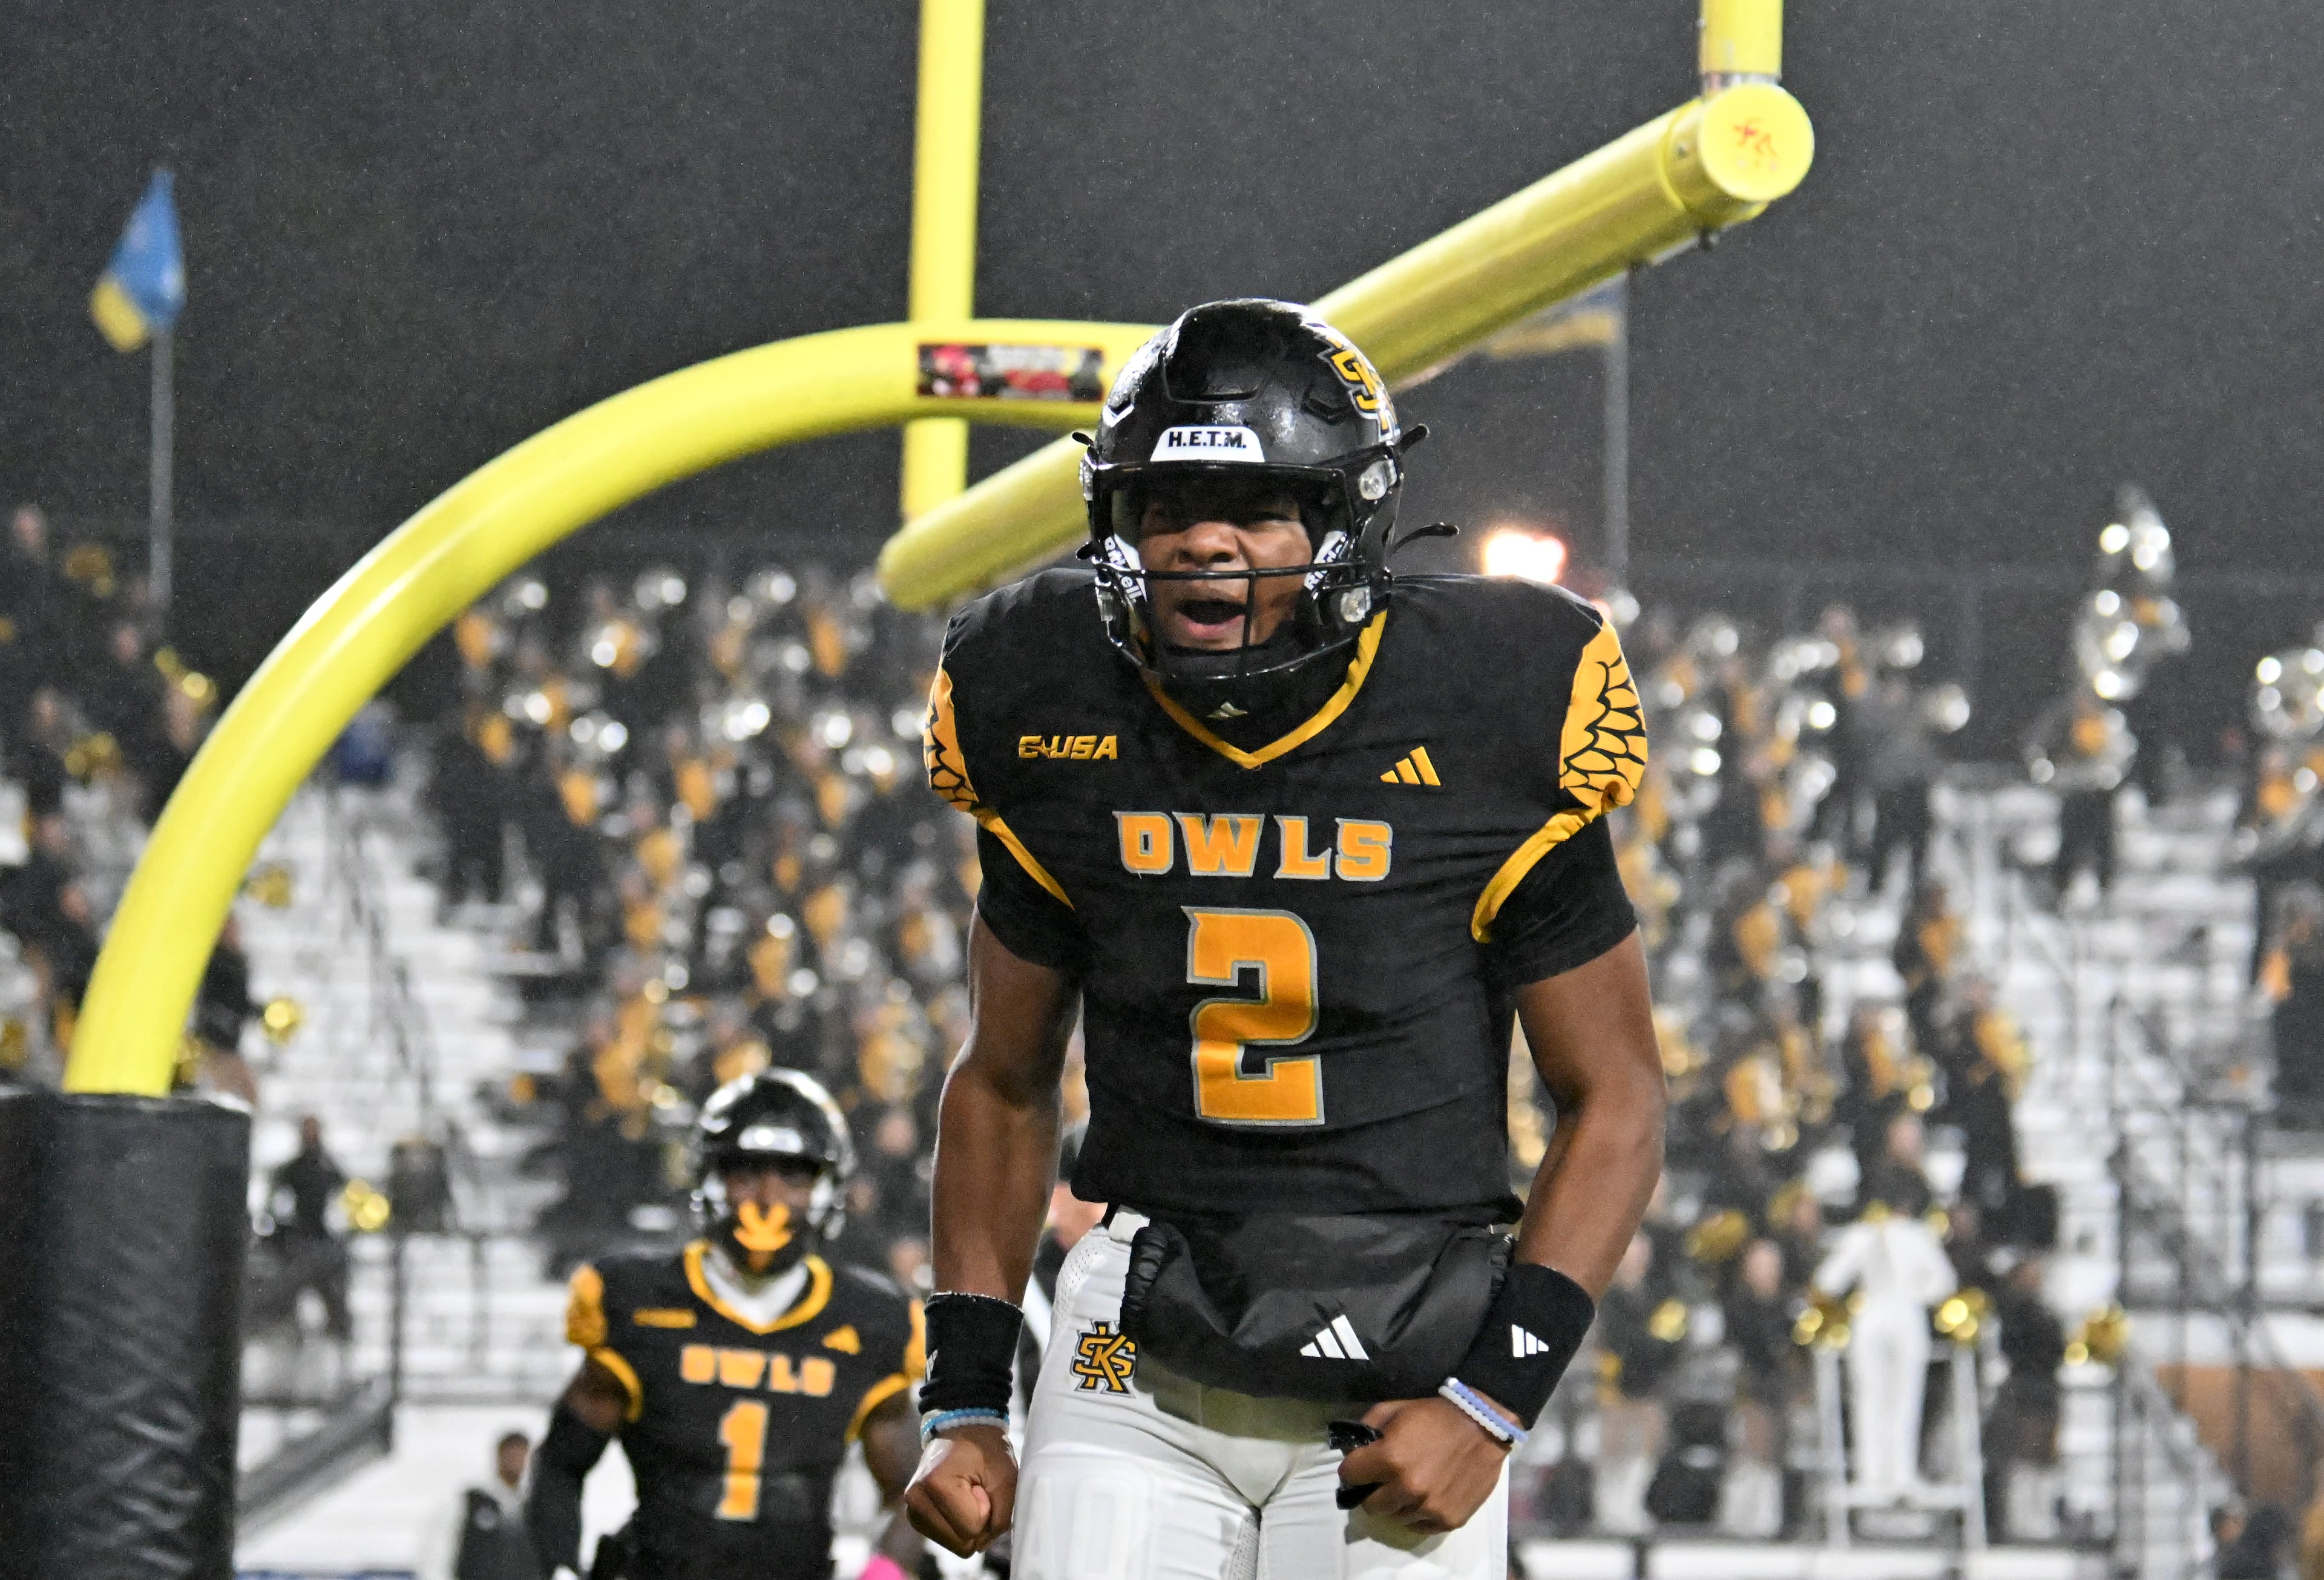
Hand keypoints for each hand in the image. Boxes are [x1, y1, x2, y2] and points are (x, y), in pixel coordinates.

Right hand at [903, 1422, 1016, 1555]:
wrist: (963, 1430)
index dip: (987, 1509)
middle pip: (962, 1543)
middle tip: (976, 1491)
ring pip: (955, 1545)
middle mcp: (916, 1499)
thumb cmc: (986, 1450)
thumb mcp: (1006, 1478)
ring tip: (967, 1494)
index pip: (972, 1528)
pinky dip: (958, 1526)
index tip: (982, 1485)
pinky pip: (946, 1539)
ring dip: (968, 1525)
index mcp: (935, 1484)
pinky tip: (957, 1502)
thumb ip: (1001, 1518)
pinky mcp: (914, 1517)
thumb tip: (982, 1546)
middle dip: (978, 1522)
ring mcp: (912, 1510)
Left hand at [1336, 1396, 1509, 1534]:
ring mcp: (1429, 1507)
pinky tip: (1425, 1497)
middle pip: (1370, 1505)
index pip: (1349, 1474)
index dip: (1353, 1468)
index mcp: (1390, 1458)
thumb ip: (1368, 1427)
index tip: (1360, 1466)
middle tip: (1383, 1480)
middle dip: (1372, 1491)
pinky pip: (1419, 1526)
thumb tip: (1351, 1449)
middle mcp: (1407, 1487)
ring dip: (1397, 1504)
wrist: (1485, 1426)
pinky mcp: (1448, 1519)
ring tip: (1409, 1486)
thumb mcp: (1396, 1408)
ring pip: (1395, 1517)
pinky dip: (1417, 1515)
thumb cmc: (1437, 1415)